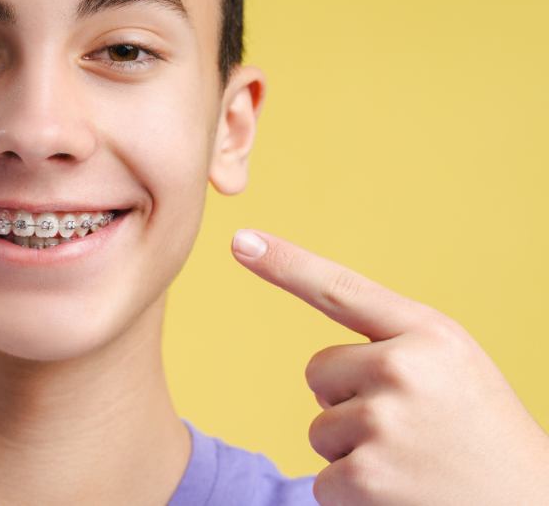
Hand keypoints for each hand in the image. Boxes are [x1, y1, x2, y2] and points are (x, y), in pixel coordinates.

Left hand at [231, 229, 548, 505]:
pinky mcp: (366, 478)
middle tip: (410, 428)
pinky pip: (323, 478)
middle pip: (318, 372)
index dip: (285, 264)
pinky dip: (352, 494)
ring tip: (413, 461)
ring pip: (319, 428)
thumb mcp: (453, 366)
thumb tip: (319, 371)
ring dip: (353, 451)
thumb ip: (394, 346)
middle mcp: (403, 368)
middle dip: (348, 402)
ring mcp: (383, 423)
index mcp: (427, 333)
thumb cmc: (480, 433)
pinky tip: (401, 493)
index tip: (241, 240)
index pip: (339, 289)